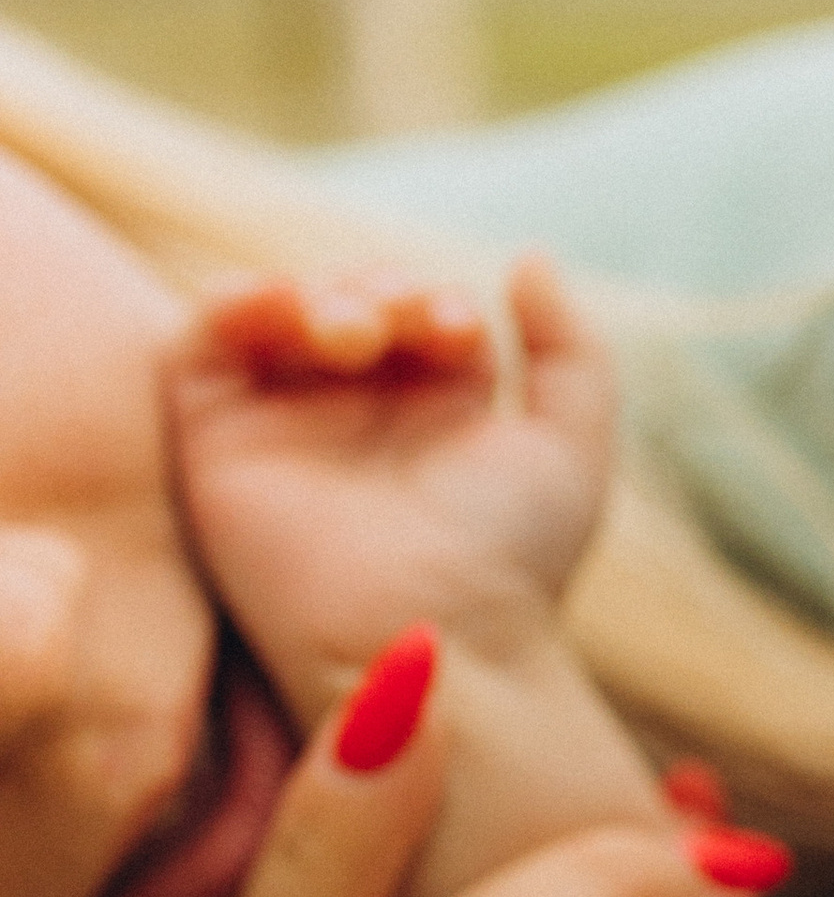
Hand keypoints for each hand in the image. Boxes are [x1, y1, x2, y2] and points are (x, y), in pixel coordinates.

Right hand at [168, 258, 614, 730]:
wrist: (432, 639)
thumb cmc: (510, 563)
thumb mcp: (571, 448)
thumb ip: (571, 350)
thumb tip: (528, 257)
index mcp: (435, 419)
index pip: (421, 314)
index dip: (435, 300)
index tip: (459, 331)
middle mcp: (355, 423)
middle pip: (350, 303)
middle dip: (379, 289)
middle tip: (406, 324)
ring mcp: (282, 433)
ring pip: (278, 315)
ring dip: (318, 293)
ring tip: (358, 330)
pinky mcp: (214, 448)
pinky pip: (198, 347)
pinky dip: (236, 305)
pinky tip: (290, 312)